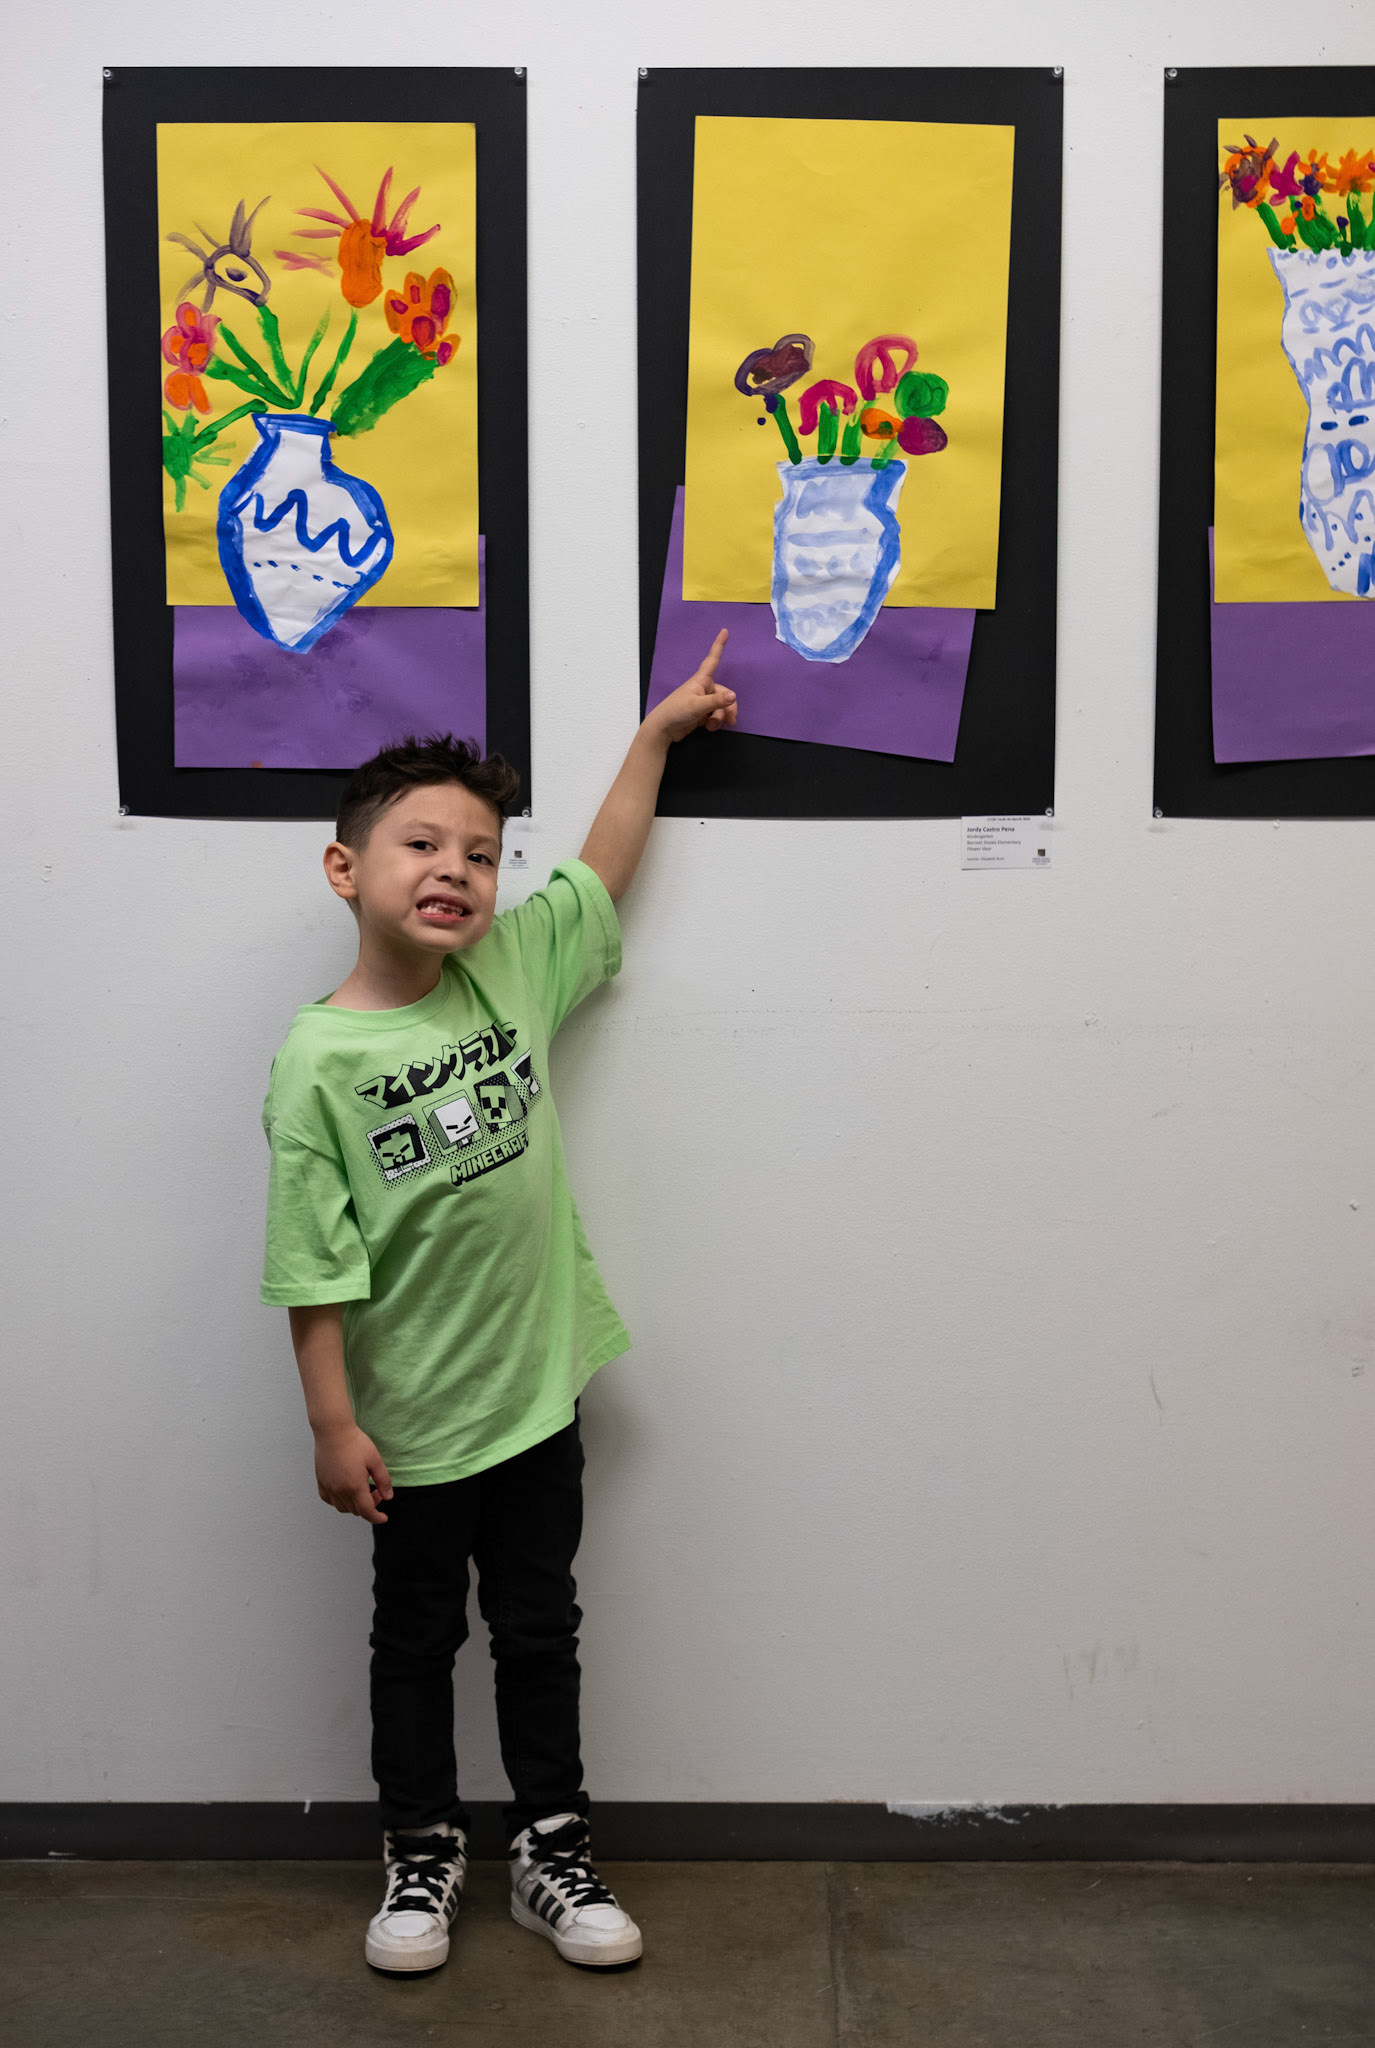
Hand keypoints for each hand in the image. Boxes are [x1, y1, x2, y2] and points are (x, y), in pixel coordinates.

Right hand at [313, 1422, 393, 1524]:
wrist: (333, 1431)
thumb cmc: (355, 1442)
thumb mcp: (375, 1460)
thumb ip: (383, 1481)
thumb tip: (388, 1497)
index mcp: (354, 1486)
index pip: (367, 1511)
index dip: (376, 1517)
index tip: (383, 1518)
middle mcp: (339, 1490)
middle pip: (355, 1510)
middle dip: (369, 1506)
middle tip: (377, 1491)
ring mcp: (328, 1487)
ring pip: (342, 1507)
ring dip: (354, 1505)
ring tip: (363, 1489)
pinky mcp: (321, 1481)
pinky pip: (329, 1500)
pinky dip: (339, 1501)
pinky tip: (346, 1491)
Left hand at [645, 630, 735, 744]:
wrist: (664, 729)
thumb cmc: (675, 712)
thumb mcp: (697, 706)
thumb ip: (716, 702)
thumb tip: (733, 696)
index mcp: (701, 680)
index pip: (712, 659)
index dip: (719, 645)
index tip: (725, 631)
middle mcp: (704, 688)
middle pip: (726, 694)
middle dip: (728, 708)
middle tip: (730, 721)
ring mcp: (704, 701)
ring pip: (722, 707)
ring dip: (720, 717)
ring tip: (711, 726)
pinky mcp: (703, 713)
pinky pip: (717, 715)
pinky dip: (716, 722)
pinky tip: (708, 727)